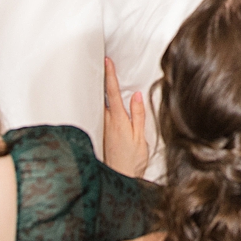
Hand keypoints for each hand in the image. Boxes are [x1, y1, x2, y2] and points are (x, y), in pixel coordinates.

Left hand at [102, 57, 147, 177]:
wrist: (119, 179)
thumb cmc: (132, 161)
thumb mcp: (140, 138)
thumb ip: (138, 115)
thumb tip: (136, 96)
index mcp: (118, 120)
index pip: (113, 93)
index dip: (110, 76)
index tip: (107, 61)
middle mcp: (107, 122)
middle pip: (103, 95)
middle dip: (102, 78)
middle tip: (99, 61)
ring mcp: (103, 127)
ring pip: (100, 104)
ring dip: (100, 90)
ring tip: (101, 75)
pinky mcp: (102, 133)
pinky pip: (100, 113)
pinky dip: (101, 103)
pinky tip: (101, 98)